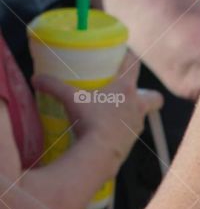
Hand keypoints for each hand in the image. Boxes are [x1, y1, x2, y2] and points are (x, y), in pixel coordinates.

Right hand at [33, 51, 162, 168]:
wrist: (99, 154)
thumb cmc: (89, 121)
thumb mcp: (70, 99)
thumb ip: (53, 86)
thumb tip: (36, 79)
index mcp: (126, 89)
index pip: (135, 64)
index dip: (131, 56)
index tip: (125, 53)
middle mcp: (137, 107)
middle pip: (155, 97)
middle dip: (148, 94)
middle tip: (131, 93)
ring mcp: (137, 127)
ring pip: (142, 116)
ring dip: (133, 113)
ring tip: (115, 113)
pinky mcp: (131, 144)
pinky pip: (131, 133)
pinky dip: (123, 131)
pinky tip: (109, 131)